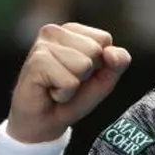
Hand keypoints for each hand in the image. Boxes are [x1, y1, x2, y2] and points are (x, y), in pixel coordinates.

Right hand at [7, 22, 131, 142]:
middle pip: (95, 50)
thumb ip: (117, 63)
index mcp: (72, 30)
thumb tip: (110, 52)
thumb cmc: (71, 98)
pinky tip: (49, 92)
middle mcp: (54, 31)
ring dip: (74, 86)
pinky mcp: (37, 62)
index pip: (104, 39)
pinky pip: (69, 82)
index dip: (100, 64)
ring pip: (83, 65)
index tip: (80, 74)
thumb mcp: (104, 79)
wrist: (42, 123)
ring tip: (57, 87)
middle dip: (86, 74)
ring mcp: (42, 45)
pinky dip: (64, 94)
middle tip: (66, 82)